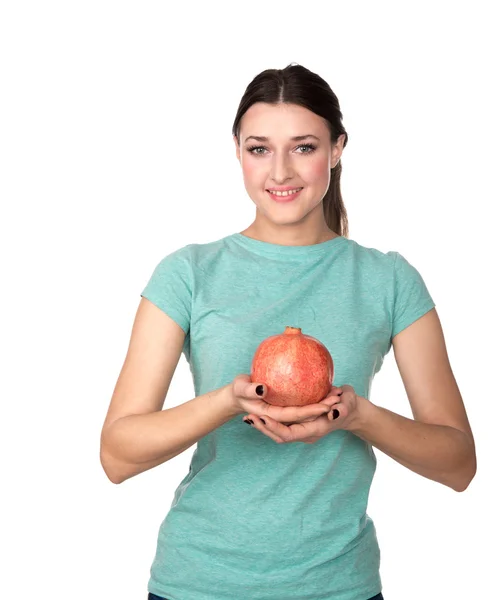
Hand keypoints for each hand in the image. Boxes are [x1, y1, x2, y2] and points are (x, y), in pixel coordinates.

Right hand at [228, 374, 332, 424]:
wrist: (238, 396)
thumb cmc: (238, 390)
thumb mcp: (239, 387)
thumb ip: (248, 389)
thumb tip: (261, 388)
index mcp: (270, 416)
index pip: (294, 416)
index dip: (310, 412)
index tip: (325, 405)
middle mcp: (281, 420)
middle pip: (305, 418)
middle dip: (322, 410)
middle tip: (337, 397)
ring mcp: (286, 417)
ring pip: (307, 415)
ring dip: (323, 407)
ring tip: (337, 393)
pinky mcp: (288, 411)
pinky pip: (304, 408)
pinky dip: (316, 401)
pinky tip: (327, 389)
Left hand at [242, 384, 362, 443]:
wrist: (351, 412)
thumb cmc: (350, 405)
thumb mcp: (349, 403)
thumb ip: (342, 409)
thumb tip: (333, 413)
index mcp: (315, 430)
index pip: (289, 434)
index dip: (274, 428)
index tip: (262, 418)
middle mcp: (306, 433)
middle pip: (280, 436)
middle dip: (263, 429)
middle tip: (248, 417)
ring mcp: (302, 430)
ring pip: (278, 433)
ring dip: (263, 427)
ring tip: (248, 417)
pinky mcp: (299, 424)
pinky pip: (281, 426)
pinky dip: (269, 422)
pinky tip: (258, 411)